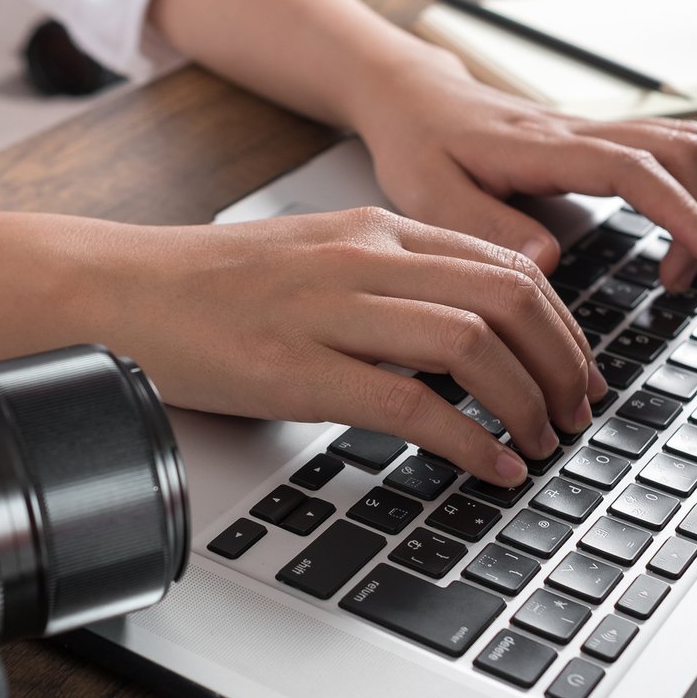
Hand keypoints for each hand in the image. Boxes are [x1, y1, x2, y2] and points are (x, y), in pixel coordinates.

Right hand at [88, 208, 606, 484]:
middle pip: (507, 298)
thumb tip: (461, 340)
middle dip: (561, 364)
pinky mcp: (296, 369)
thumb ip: (388, 286)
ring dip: (524, 402)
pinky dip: (465, 440)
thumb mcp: (315, 262)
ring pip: (471, 345)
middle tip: (574, 414)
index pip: (506, 263)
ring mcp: (330, 311)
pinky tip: (486, 467)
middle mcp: (363, 259)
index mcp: (374, 231)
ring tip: (537, 444)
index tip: (577, 370)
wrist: (119, 292)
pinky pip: (409, 403)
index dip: (561, 324)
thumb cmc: (209, 289)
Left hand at [346, 54, 696, 291]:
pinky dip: (687, 190)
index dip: (680, 210)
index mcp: (538, 147)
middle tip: (685, 278)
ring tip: (684, 265)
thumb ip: (485, 227)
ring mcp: (589, 134)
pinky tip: (678, 232)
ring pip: (681, 144)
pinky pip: (663, 153)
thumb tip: (547, 261)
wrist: (412, 99)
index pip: (630, 169)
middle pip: (678, 149)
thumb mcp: (428, 195)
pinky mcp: (592, 143)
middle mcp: (575, 133)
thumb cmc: (417, 145)